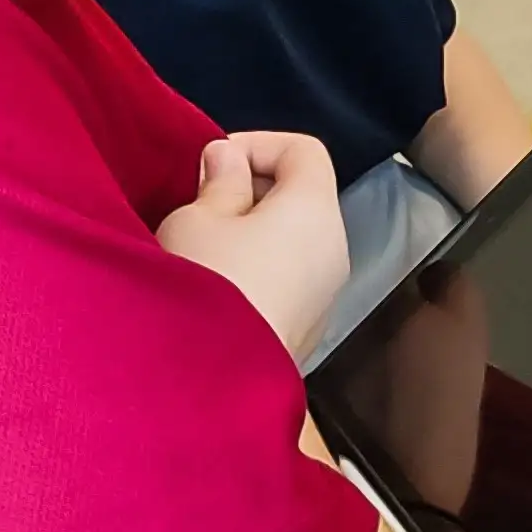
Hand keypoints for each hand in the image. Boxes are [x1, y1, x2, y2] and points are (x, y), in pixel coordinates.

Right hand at [158, 131, 347, 360]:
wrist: (211, 387)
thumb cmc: (202, 284)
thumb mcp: (196, 221)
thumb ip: (218, 182)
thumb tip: (229, 157)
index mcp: (316, 211)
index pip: (305, 151)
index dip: (258, 144)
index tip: (211, 165)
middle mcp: (335, 248)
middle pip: (303, 196)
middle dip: (250, 190)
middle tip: (197, 206)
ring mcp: (326, 293)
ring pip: (293, 241)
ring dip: (250, 233)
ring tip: (199, 248)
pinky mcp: (307, 329)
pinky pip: (287, 278)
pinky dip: (257, 268)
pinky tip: (212, 287)